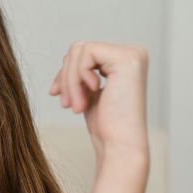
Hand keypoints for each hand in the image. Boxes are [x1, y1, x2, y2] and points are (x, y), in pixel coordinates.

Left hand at [50, 42, 148, 157]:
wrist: (119, 144)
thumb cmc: (106, 124)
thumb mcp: (90, 90)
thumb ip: (83, 71)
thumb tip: (66, 57)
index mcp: (127, 59)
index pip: (83, 51)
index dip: (66, 73)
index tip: (58, 95)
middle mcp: (134, 52)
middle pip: (79, 48)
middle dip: (66, 76)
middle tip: (66, 104)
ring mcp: (132, 54)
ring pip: (79, 51)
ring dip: (69, 81)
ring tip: (74, 105)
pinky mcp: (126, 59)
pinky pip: (85, 55)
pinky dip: (77, 78)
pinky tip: (87, 98)